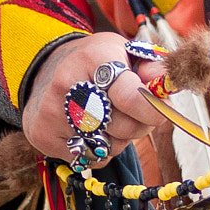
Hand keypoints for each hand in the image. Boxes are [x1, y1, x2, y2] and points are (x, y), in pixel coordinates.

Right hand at [21, 33, 163, 164]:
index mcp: (93, 58)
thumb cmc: (93, 62)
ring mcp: (52, 113)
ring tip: (113, 118)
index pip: (131, 96)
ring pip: (110, 146)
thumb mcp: (121, 50)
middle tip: (139, 113)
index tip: (162, 110)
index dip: (153, 109)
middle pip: (124, 126)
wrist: (44, 70)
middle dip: (141, 124)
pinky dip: (101, 150)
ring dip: (122, 138)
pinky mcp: (43, 137)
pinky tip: (93, 130)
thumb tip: (166, 82)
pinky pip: (91, 159)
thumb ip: (150, 64)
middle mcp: (67, 85)